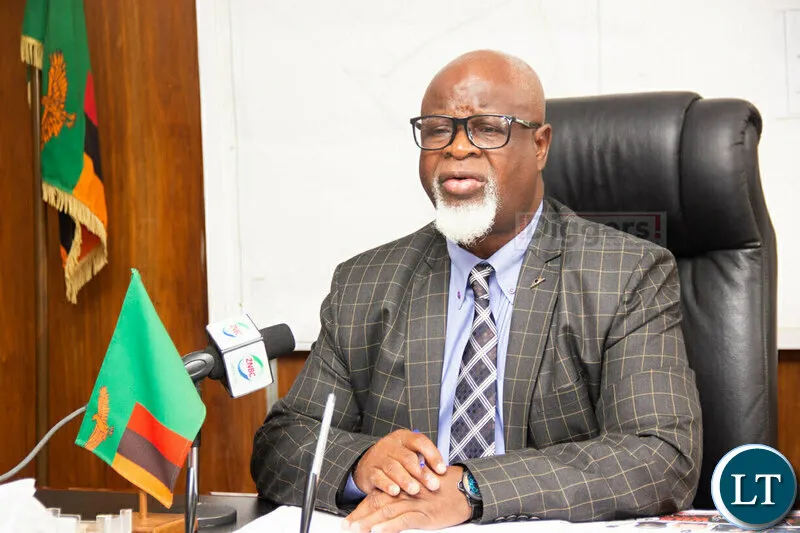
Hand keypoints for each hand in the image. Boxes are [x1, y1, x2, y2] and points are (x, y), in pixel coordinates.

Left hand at [342, 466, 470, 532]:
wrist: (466, 490)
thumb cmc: (448, 488)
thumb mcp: (424, 487)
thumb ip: (407, 494)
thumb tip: (392, 506)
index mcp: (405, 486)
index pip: (378, 496)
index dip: (363, 507)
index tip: (350, 518)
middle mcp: (407, 493)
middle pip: (378, 504)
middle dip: (361, 516)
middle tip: (347, 525)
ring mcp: (415, 504)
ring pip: (386, 512)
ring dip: (369, 522)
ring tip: (355, 529)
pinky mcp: (424, 515)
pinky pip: (403, 521)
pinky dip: (389, 527)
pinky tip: (377, 531)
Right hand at [354, 429, 445, 495]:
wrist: (368, 462)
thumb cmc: (396, 460)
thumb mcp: (410, 454)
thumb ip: (424, 461)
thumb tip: (443, 473)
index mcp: (404, 438)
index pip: (420, 442)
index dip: (433, 455)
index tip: (442, 470)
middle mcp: (391, 445)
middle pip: (407, 457)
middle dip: (421, 472)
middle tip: (433, 485)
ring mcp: (378, 457)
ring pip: (393, 467)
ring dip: (405, 480)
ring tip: (415, 490)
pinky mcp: (369, 470)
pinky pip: (378, 477)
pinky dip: (387, 484)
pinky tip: (395, 491)